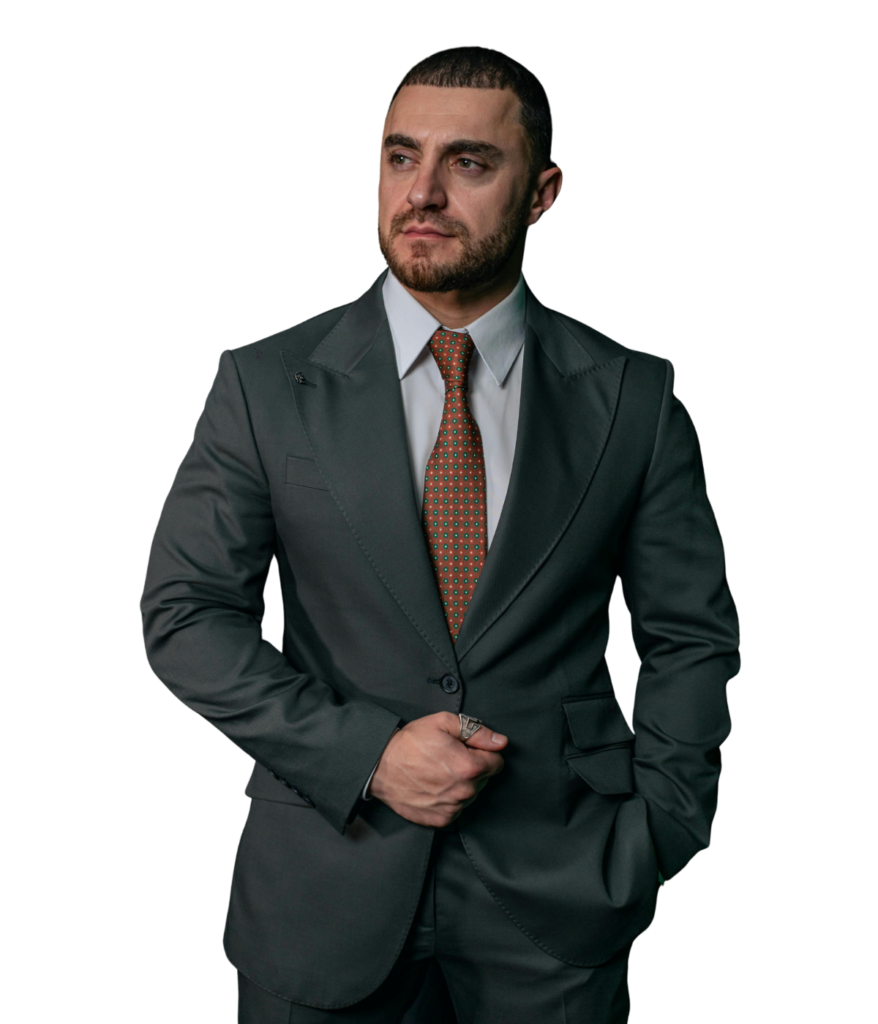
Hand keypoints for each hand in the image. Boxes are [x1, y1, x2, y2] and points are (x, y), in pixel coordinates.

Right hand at [369, 712, 507, 827]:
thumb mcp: (443, 723)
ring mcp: (452, 808)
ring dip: (462, 783)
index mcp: (469, 767)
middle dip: (473, 767)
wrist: (380, 766)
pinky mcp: (441, 820)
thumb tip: (501, 742)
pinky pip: (457, 808)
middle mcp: (464, 792)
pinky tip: (434, 786)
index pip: (496, 762)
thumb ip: (477, 732)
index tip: (466, 748)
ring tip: (439, 771)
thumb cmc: (410, 743)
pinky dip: (450, 798)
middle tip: (449, 757)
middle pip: (484, 778)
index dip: (483, 752)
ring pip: (471, 794)